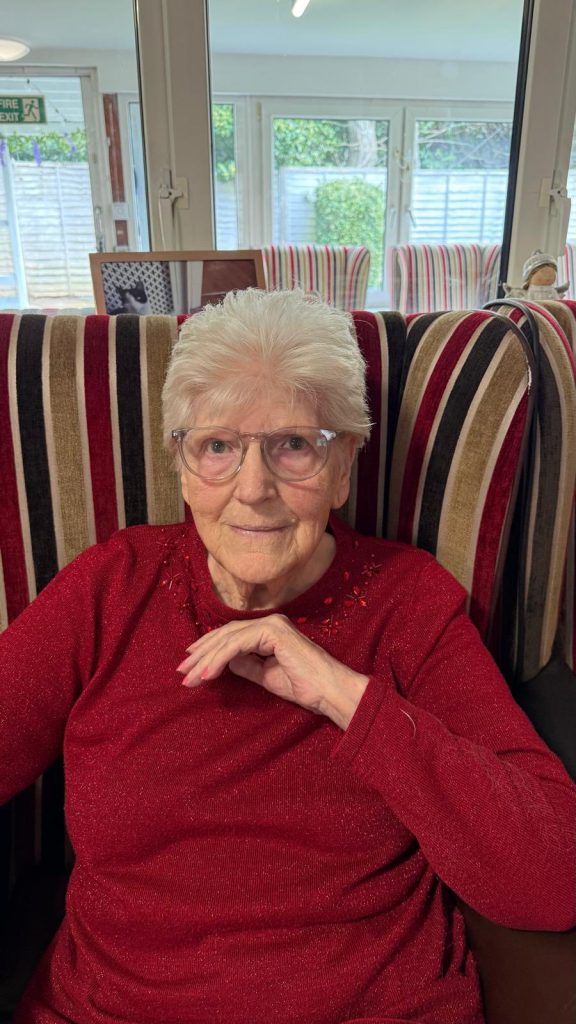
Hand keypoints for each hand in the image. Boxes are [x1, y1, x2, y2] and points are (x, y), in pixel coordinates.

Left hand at [177, 614, 368, 729]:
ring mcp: (272, 624)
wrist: (327, 691)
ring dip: (206, 659)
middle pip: (225, 635)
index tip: (190, 665)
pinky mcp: (273, 632)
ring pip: (228, 639)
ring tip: (191, 677)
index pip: (231, 636)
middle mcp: (269, 622)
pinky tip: (207, 674)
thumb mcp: (266, 675)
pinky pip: (238, 644)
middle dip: (201, 654)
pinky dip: (220, 659)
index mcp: (268, 630)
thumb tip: (224, 661)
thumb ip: (245, 665)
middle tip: (182, 672)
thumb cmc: (303, 686)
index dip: (208, 649)